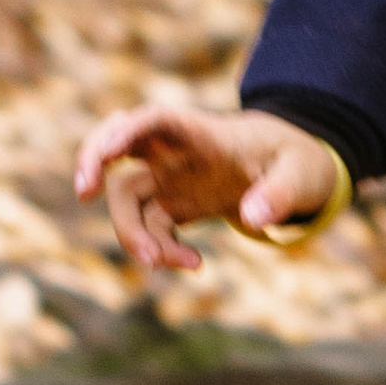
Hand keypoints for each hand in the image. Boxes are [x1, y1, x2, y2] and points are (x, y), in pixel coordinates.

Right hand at [74, 105, 339, 272]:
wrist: (292, 171)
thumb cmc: (295, 162)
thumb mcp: (302, 176)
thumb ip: (281, 195)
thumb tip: (253, 220)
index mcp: (203, 133)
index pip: (153, 119)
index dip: (125, 130)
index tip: (106, 153)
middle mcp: (174, 152)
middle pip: (114, 144)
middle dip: (91, 162)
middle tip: (84, 194)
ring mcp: (168, 178)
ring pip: (126, 198)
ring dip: (134, 233)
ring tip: (170, 265)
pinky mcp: (172, 205)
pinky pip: (149, 228)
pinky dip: (162, 250)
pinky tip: (195, 265)